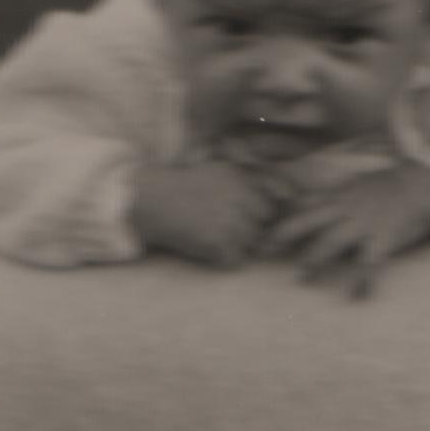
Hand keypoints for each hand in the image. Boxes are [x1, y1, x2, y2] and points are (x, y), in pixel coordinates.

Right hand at [131, 157, 276, 268]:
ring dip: (236, 246)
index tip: (241, 219)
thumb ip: (246, 183)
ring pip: (251, 244)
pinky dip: (222, 259)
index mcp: (241, 179)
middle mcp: (240, 197)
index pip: (269, 207)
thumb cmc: (180, 187)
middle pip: (263, 227)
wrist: (148, 201)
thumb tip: (281, 199)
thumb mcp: (217, 170)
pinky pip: (234, 260)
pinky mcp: (218, 241)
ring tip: (211, 237)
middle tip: (224, 231)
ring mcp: (230, 220)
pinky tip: (204, 248)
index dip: (257, 217)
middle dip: (249, 232)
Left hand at [263, 160, 429, 297]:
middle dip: (283, 236)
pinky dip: (363, 281)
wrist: (422, 184)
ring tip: (301, 277)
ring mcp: (363, 223)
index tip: (260, 234)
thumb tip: (304, 205)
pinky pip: (370, 262)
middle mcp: (345, 209)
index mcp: (337, 196)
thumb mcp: (354, 185)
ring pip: (332, 241)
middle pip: (306, 221)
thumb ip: (331, 196)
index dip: (280, 218)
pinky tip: (357, 296)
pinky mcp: (383, 238)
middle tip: (263, 252)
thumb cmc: (388, 186)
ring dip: (314, 258)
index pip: (302, 206)